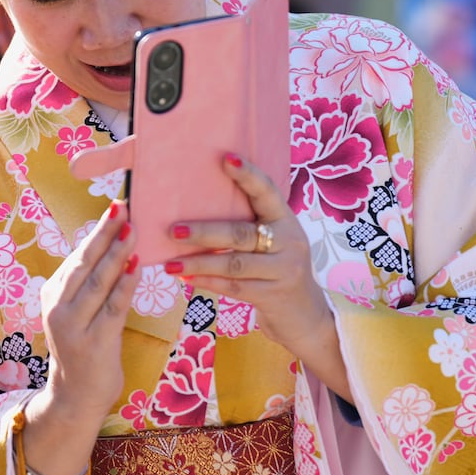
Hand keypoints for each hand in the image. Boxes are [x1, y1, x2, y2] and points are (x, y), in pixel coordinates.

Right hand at [20, 201, 138, 474]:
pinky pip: (113, 308)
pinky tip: (137, 268)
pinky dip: (125, 286)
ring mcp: (74, 326)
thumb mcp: (77, 311)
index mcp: (52, 295)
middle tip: (123, 207)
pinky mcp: (94, 342)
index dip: (97, 231)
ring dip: (116, 254)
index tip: (115, 207)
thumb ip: (87, 284)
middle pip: (84, 264)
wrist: (76, 395)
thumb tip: (111, 246)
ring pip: (98, 283)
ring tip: (132, 231)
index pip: (77, 256)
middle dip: (105, 233)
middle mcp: (58, 308)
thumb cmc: (82, 347)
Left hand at [162, 154, 350, 397]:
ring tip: (170, 264)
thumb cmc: (276, 269)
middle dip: (204, 231)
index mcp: (286, 220)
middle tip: (174, 230)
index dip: (248, 175)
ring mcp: (284, 270)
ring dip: (198, 263)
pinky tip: (187, 279)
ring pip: (234, 264)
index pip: (267, 192)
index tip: (226, 158)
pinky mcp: (274, 295)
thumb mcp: (272, 242)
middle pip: (241, 233)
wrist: (306, 315)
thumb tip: (197, 206)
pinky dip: (208, 282)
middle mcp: (289, 241)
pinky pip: (234, 287)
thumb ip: (248, 224)